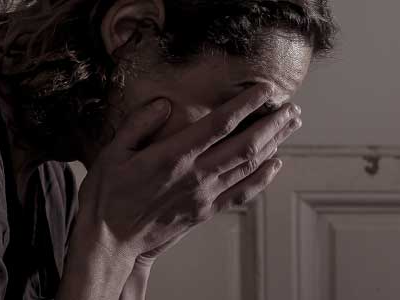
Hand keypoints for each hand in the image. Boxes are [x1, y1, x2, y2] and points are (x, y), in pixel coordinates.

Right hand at [75, 84, 302, 256]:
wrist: (109, 241)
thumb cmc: (107, 195)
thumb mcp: (112, 152)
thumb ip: (138, 123)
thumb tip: (163, 103)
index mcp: (173, 155)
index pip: (220, 123)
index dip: (246, 104)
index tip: (265, 89)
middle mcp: (195, 175)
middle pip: (245, 145)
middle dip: (273, 124)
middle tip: (292, 108)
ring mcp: (203, 196)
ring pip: (249, 167)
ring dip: (274, 145)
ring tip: (290, 127)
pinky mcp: (205, 212)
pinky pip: (242, 192)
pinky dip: (263, 177)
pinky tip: (274, 164)